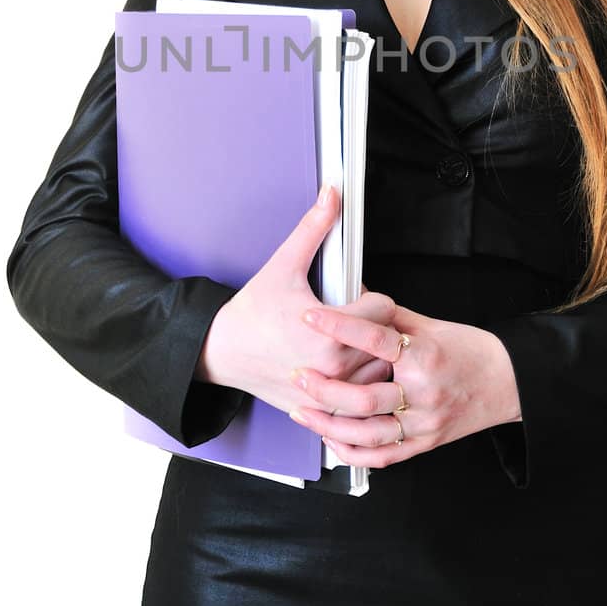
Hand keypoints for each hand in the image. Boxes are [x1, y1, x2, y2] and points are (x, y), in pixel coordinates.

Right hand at [197, 188, 395, 411]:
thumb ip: (313, 228)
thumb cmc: (250, 314)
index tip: (355, 297)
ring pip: (378, 371)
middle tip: (349, 318)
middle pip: (385, 341)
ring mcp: (329, 393)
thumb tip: (331, 196)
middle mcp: (334, 367)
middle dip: (372, 326)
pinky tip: (339, 367)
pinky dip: (357, 383)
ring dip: (369, 357)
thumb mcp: (283, 266)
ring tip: (345, 342)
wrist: (222, 352)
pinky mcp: (323, 408)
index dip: (371, 298)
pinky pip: (361, 398)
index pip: (384, 310)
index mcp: (330, 332)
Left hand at [287, 299, 522, 467]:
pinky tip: (331, 439)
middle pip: (365, 398)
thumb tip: (358, 292)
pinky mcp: (425, 444)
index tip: (310, 316)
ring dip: (329, 425)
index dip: (339, 326)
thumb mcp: (432, 326)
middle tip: (297, 375)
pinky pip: (382, 457)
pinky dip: (352, 452)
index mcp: (426, 357)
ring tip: (303, 411)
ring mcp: (424, 424)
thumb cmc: (471, 350)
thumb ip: (390, 315)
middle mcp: (424, 394)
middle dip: (324, 388)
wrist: (510, 382)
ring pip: (367, 434)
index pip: (375, 340)